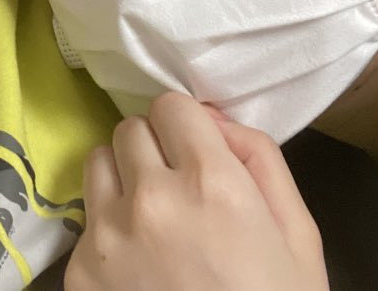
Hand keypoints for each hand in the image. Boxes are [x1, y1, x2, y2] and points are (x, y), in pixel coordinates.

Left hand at [65, 92, 328, 289]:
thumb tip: (215, 120)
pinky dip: (107, 230)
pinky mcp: (79, 272)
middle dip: (155, 149)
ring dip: (122, 178)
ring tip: (149, 219)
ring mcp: (107, 235)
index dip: (186, 126)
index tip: (195, 150)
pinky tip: (136, 265)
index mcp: (211, 183)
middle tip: (177, 188)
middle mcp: (151, 198)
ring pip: (98, 163)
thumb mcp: (298, 236)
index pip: (171, 105)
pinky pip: (86, 220)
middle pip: (130, 129)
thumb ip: (260, 159)